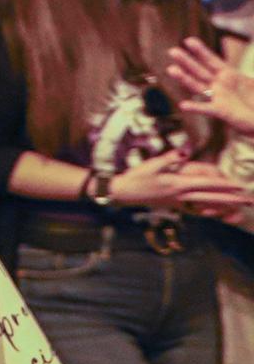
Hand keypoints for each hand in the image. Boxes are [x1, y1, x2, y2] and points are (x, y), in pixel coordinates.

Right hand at [110, 149, 253, 211]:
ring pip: (207, 206)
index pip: (207, 184)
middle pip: (212, 198)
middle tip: (249, 201)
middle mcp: (182, 196)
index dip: (225, 185)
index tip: (241, 186)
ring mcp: (179, 203)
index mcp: (178, 184)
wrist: (124, 193)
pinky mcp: (175, 206)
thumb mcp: (151, 165)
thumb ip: (170, 158)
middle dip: (232, 200)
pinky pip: (197, 210)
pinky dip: (210, 211)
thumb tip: (186, 151)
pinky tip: (217, 212)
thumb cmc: (136, 177)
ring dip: (225, 207)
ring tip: (239, 209)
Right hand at [167, 37, 253, 133]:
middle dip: (186, 61)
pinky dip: (195, 107)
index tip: (188, 41)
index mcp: (229, 74)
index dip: (201, 51)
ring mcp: (218, 97)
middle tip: (172, 52)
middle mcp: (219, 84)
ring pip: (197, 86)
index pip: (212, 60)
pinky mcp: (219, 111)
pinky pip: (205, 108)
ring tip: (171, 70)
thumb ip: (252, 75)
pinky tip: (183, 105)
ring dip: (184, 78)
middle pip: (199, 71)